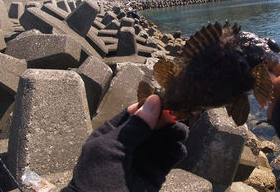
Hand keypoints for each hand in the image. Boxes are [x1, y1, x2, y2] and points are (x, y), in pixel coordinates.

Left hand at [69, 95, 187, 191]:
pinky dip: (176, 151)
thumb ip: (134, 128)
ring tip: (181, 131)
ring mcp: (143, 159)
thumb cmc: (97, 179)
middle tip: (177, 114)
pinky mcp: (155, 174)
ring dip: (173, 133)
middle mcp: (130, 145)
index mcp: (113, 134)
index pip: (134, 114)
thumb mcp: (112, 149)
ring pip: (163, 141)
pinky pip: (168, 158)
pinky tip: (179, 147)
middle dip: (165, 119)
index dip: (149, 106)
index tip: (165, 100)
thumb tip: (153, 102)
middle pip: (152, 126)